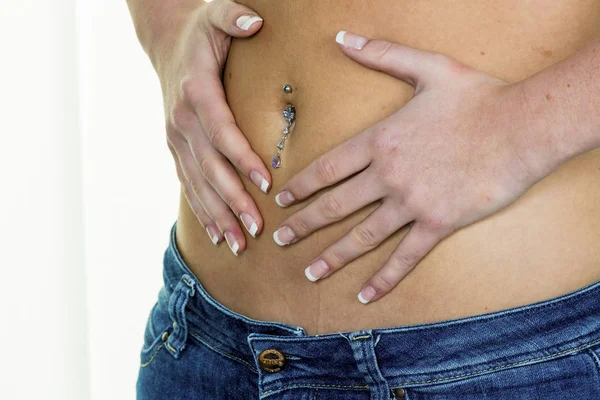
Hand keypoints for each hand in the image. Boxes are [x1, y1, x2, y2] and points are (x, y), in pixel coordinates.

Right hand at [143, 1, 269, 254]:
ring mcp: (176, 138)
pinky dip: (202, 211)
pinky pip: (189, 184)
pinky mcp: (176, 149)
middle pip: (210, 167)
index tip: (267, 183)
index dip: (242, 159)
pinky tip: (215, 235)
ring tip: (238, 244)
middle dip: (234, 200)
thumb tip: (256, 22)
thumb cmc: (201, 33)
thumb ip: (235, 16)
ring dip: (218, 215)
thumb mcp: (216, 14)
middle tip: (257, 228)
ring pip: (198, 184)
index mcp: (197, 92)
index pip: (222, 131)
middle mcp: (182, 121)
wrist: (167, 44)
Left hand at [273, 31, 552, 302]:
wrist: (523, 126)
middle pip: (335, 206)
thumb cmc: (477, 96)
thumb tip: (342, 37)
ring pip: (362, 236)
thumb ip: (381, 54)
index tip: (282, 201)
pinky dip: (384, 278)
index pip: (328, 169)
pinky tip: (365, 296)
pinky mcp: (438, 224)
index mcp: (380, 141)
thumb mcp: (426, 67)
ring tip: (310, 273)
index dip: (302, 186)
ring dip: (332, 257)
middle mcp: (388, 175)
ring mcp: (411, 203)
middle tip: (281, 240)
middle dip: (304, 225)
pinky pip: (405, 257)